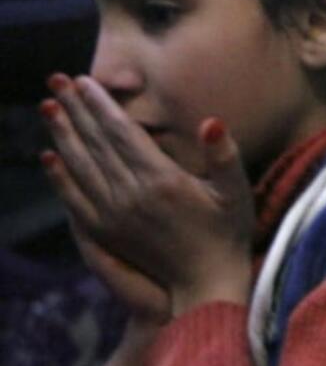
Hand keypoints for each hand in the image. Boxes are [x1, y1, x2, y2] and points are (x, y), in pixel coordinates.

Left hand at [40, 74, 255, 315]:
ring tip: (48, 107)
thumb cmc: (228, 234)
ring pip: (80, 167)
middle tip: (57, 80)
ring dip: (62, 135)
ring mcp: (114, 216)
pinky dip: (59, 176)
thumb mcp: (237, 192)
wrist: (206, 285)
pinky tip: (49, 157)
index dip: (101, 105)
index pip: (122, 133)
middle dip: (75, 110)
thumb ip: (224, 155)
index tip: (84, 81)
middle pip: (95, 144)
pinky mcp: (106, 234)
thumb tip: (211, 122)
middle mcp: (131, 196)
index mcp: (162, 180)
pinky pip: (74, 199)